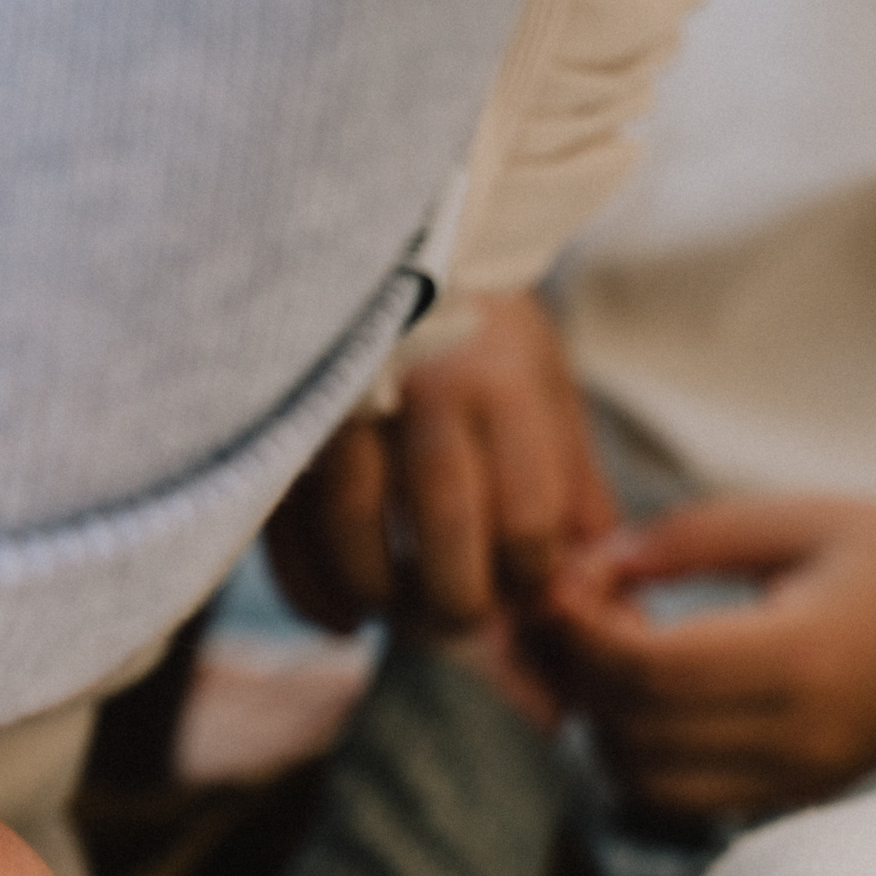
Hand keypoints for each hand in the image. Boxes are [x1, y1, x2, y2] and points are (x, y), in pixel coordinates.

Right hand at [265, 291, 617, 638]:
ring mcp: (344, 402)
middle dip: (456, 601)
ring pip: (355, 528)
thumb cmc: (476, 339)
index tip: (522, 593)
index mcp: (502, 380)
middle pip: (443, 527)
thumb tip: (589, 586)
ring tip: (400, 613)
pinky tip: (346, 616)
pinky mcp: (286, 427)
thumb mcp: (543, 388)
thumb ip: (571, 486)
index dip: (530, 581)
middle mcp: (422, 388)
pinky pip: (290, 532)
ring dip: (381, 596)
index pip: (526, 519)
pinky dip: (316, 593)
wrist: (386, 255)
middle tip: (461, 620)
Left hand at [537, 495, 875, 816]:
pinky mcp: (799, 794)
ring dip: (601, 722)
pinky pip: (682, 797)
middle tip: (568, 614)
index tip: (553, 588)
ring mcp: (801, 777)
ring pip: (644, 781)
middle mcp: (801, 735)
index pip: (648, 671)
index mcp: (804, 656)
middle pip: (633, 731)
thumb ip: (689, 538)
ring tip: (610, 651)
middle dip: (578, 675)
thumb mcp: (799, 516)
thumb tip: (591, 567)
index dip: (580, 634)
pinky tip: (648, 692)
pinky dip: (640, 753)